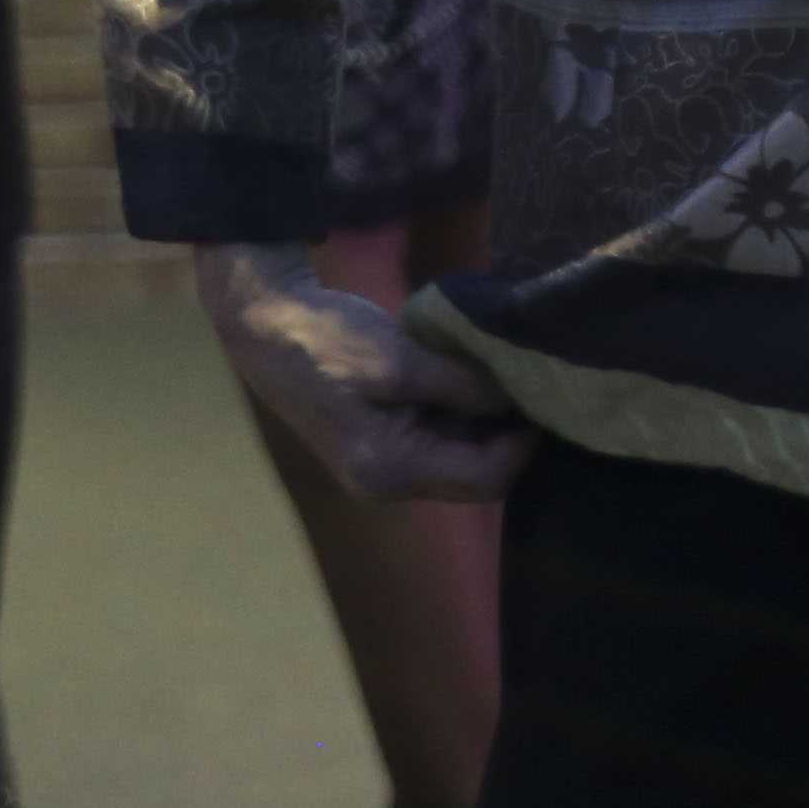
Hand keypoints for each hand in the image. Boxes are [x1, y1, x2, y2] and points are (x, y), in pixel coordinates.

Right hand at [200, 243, 535, 502]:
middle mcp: (389, 484)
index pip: (487, 478)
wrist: (265, 323)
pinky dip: (459, 410)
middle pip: (476, 473)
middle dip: (506, 430)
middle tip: (528, 378)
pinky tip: (467, 372)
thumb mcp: (400, 358)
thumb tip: (518, 399)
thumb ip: (462, 384)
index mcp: (391, 472)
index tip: (542, 392)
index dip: (524, 442)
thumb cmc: (326, 341)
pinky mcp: (379, 442)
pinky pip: (438, 438)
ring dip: (483, 418)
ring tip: (499, 371)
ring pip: (460, 455)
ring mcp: (382, 466)